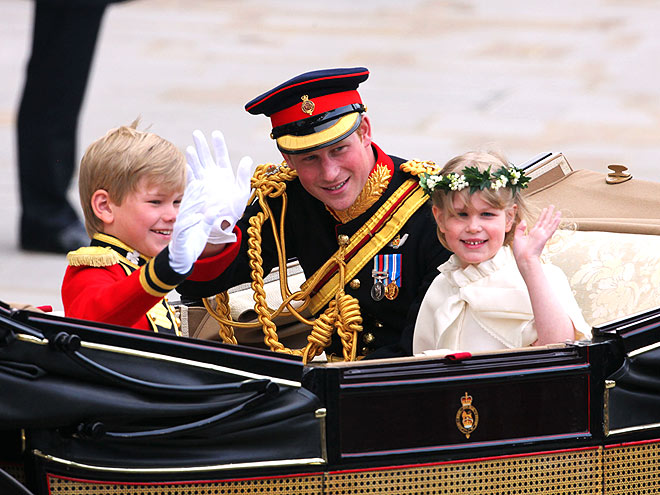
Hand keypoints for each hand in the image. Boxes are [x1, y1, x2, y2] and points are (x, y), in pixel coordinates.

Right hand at [168, 180, 218, 273]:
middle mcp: (183, 220)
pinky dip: (190, 222)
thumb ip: (209, 219)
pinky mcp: (179, 237)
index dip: (196, 191)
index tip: (203, 181)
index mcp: (189, 217)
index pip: (192, 202)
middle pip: (188, 204)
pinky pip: (184, 228)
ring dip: (193, 204)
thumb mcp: (203, 229)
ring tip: (201, 196)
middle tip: (201, 182)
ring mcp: (180, 228)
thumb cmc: (191, 242)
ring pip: (185, 213)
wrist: (182, 259)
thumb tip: (216, 209)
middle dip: (194, 193)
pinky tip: (197, 217)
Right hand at [186, 129, 254, 243]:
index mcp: (224, 175)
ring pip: (197, 167)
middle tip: (197, 133)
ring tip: (190, 148)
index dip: (218, 145)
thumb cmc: (233, 211)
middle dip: (202, 146)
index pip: (221, 156)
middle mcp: (212, 177)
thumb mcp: (241, 192)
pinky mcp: (197, 194)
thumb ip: (243, 175)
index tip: (215, 133)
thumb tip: (247, 158)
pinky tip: (188, 167)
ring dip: (193, 158)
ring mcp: (204, 184)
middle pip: (206, 158)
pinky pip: (192, 182)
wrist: (223, 226)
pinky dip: (190, 174)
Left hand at [512, 205, 560, 269]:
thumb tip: (524, 221)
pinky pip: (551, 229)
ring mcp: (542, 235)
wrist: (524, 258)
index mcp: (532, 234)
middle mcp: (538, 233)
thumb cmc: (520, 251)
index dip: (542, 216)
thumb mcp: (517, 237)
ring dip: (554, 217)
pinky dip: (555, 223)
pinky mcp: (544, 237)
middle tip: (552, 206)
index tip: (544, 210)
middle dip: (548, 213)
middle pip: (545, 221)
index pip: (538, 222)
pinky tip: (558, 218)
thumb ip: (520, 228)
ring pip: (549, 224)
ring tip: (558, 210)